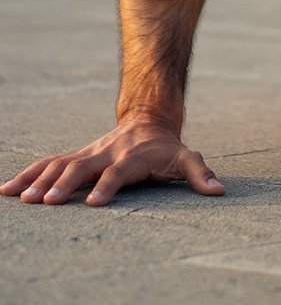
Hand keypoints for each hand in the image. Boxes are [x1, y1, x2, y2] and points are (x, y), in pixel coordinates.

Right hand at [0, 118, 224, 206]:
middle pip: (82, 167)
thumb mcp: (187, 158)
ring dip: (40, 180)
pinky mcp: (77, 156)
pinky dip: (29, 175)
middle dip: (63, 184)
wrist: (148, 119)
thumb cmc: (167, 147)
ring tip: (19, 199)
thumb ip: (200, 174)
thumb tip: (219, 191)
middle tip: (45, 203)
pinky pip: (49, 163)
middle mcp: (106, 153)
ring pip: (61, 163)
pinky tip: (7, 190)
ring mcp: (89, 153)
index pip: (118, 172)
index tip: (92, 202)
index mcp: (132, 156)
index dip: (107, 185)